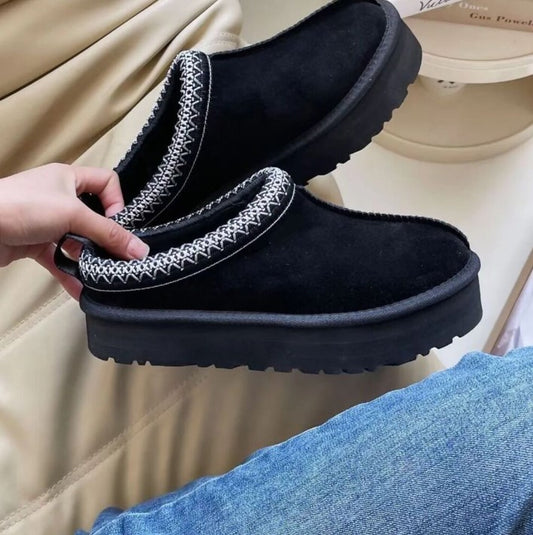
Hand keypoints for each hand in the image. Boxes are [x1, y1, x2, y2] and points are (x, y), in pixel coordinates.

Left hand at [0, 163, 148, 299]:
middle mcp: (58, 197)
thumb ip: (108, 234)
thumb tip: (140, 250)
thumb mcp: (73, 215)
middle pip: (94, 216)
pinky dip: (70, 274)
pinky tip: (81, 289)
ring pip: (77, 240)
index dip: (116, 202)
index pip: (106, 182)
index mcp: (68, 178)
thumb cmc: (19, 206)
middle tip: (113, 253)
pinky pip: (59, 259)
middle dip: (104, 237)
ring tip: (98, 273)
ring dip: (88, 258)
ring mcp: (45, 221)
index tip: (117, 223)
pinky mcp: (33, 243)